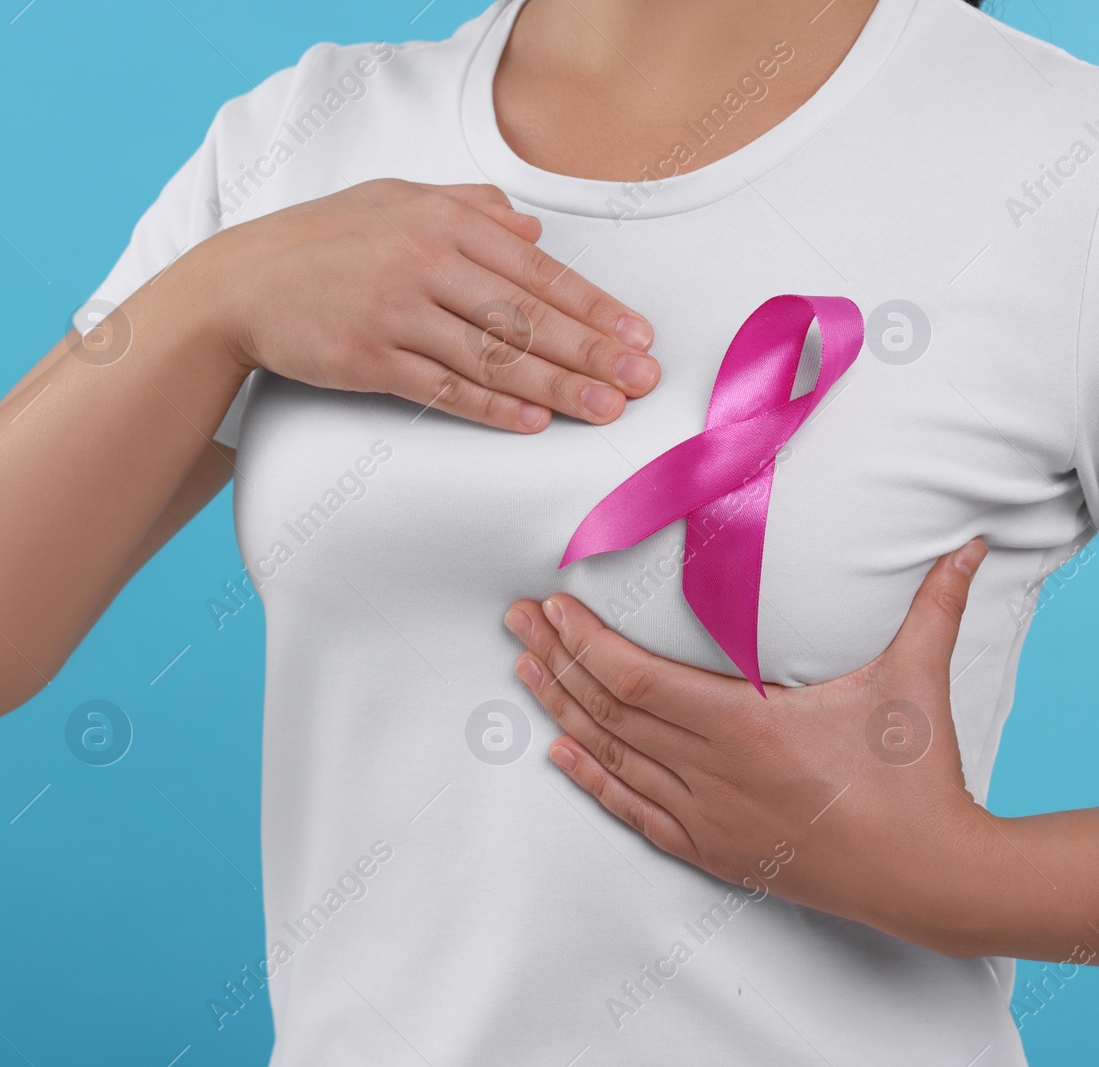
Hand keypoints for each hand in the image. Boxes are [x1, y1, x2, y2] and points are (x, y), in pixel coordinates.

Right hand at [190, 178, 658, 429]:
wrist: (240, 283)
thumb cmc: (322, 240)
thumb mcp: (396, 199)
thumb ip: (468, 207)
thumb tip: (531, 227)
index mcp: (443, 221)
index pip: (536, 269)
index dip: (592, 307)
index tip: (637, 335)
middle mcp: (426, 263)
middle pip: (526, 316)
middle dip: (592, 352)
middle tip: (642, 381)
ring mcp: (397, 313)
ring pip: (494, 356)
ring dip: (557, 386)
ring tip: (605, 409)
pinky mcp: (369, 359)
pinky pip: (443, 388)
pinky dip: (491, 406)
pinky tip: (532, 421)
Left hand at [503, 540, 1004, 955]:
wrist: (931, 878)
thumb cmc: (918, 781)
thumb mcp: (914, 685)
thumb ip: (933, 608)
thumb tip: (966, 549)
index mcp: (747, 728)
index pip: (637, 680)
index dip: (586, 643)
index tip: (552, 608)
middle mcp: (713, 773)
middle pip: (610, 711)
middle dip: (557, 660)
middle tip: (515, 621)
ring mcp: (706, 816)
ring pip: (613, 757)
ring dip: (563, 712)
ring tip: (524, 671)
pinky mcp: (712, 849)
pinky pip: (634, 811)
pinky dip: (593, 780)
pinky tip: (560, 754)